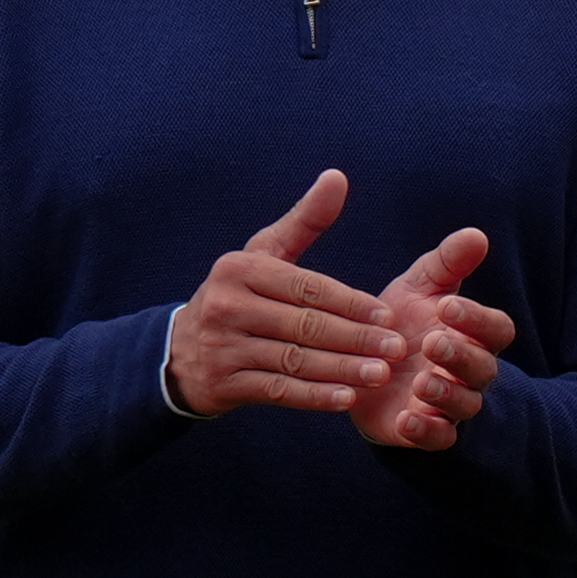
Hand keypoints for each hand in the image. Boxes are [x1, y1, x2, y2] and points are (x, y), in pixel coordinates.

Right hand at [166, 171, 406, 417]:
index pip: (307, 287)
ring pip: (295, 360)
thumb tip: (338, 177)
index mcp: (240, 268)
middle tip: (397, 348)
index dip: (351, 302)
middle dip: (356, 338)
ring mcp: (222, 346)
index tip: (389, 315)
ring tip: (381, 374)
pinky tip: (346, 400)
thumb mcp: (263, 254)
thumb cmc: (238, 295)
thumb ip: (304, 221)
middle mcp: (226, 305)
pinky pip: (277, 391)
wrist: (179, 351)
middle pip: (305, 325)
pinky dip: (313, 396)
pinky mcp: (223, 383)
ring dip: (342, 370)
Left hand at [349, 226, 516, 451]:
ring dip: (445, 393)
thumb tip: (477, 234)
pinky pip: (439, 438)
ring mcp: (451, 404)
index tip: (447, 306)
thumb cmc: (402, 327)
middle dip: (461, 355)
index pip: (495, 328)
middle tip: (433, 342)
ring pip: (464, 403)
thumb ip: (446, 265)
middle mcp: (469, 371)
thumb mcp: (419, 291)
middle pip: (483, 367)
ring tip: (420, 382)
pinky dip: (426, 431)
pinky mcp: (428, 432)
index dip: (476, 319)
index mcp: (473, 335)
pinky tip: (405, 419)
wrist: (368, 376)